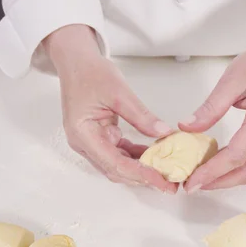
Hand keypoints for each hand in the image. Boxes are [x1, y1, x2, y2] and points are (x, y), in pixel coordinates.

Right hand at [44, 25, 176, 193]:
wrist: (76, 62)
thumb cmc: (90, 72)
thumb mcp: (119, 92)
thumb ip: (141, 116)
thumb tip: (164, 134)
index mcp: (83, 134)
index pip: (114, 163)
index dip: (140, 174)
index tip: (161, 179)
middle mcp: (84, 143)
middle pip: (116, 170)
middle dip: (143, 178)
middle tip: (169, 184)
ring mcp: (91, 142)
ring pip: (118, 164)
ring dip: (141, 169)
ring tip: (166, 173)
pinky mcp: (99, 138)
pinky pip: (119, 152)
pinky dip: (137, 155)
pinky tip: (155, 155)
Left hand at [180, 23, 245, 191]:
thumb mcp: (231, 80)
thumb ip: (210, 107)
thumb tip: (186, 128)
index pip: (234, 156)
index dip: (211, 172)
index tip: (190, 182)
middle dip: (218, 183)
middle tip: (192, 185)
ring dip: (227, 178)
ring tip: (202, 177)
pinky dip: (234, 167)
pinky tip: (215, 163)